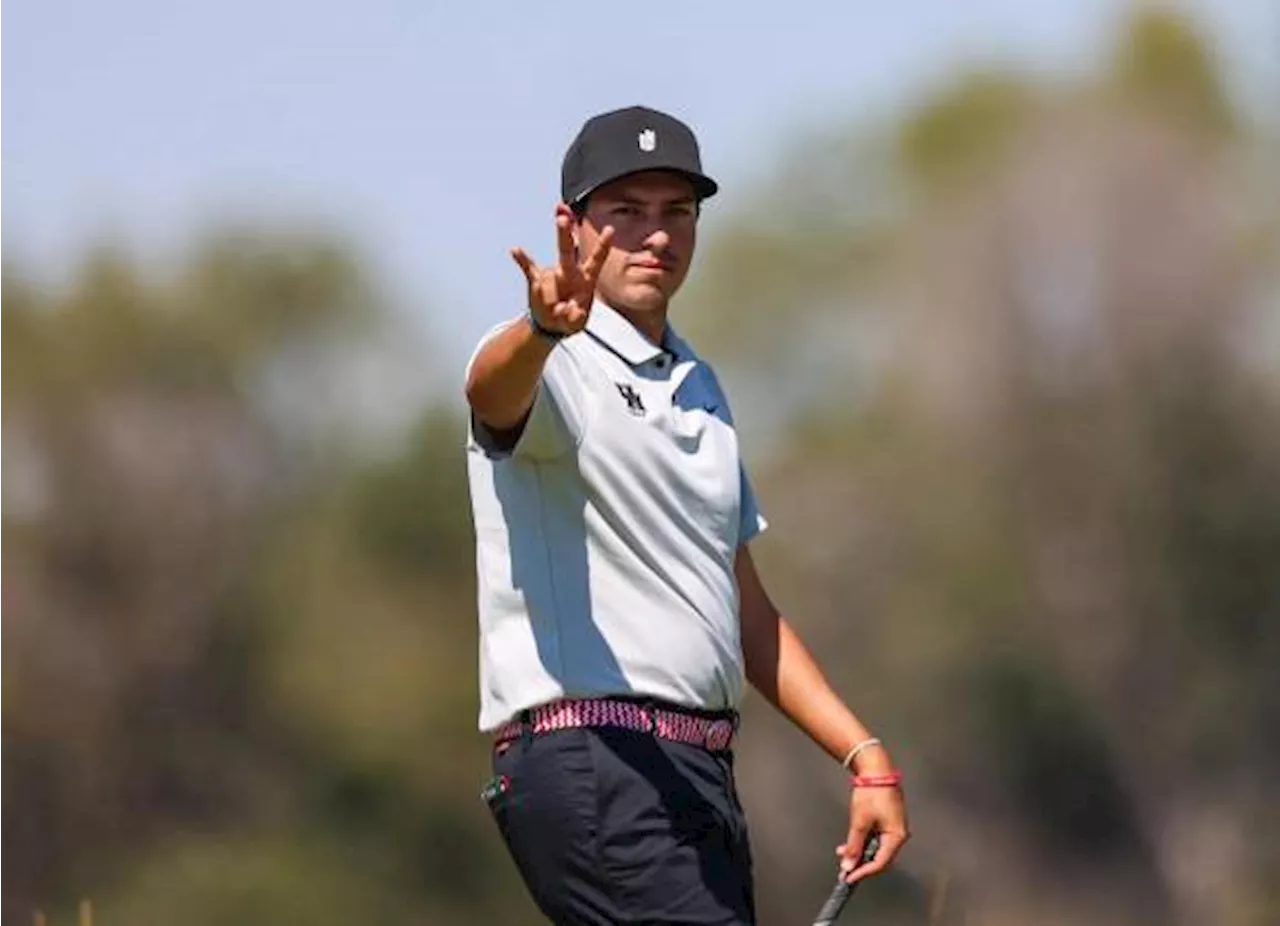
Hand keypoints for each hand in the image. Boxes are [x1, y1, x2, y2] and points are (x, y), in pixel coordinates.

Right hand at [510, 204, 614, 335]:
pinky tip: (515, 250)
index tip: (610, 229)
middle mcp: (569, 272)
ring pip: (547, 283)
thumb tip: (564, 307)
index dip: (603, 246)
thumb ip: (574, 317)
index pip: (596, 260)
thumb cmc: (570, 320)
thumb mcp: (577, 324)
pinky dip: (521, 260)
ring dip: (549, 301)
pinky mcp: (536, 280)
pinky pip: (527, 268)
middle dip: (564, 234)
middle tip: (562, 218)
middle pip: (567, 250)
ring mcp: (551, 274)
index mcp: (586, 279)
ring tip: (554, 312)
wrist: (551, 325)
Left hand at [836, 773, 909, 883]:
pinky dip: (863, 842)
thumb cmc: (872, 792)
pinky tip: (850, 843)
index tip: (849, 877)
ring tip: (843, 852)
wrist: (875, 768)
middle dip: (861, 863)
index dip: (863, 872)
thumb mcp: (859, 822)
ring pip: (876, 847)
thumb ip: (854, 846)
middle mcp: (898, 834)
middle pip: (879, 857)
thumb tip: (849, 865)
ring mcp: (893, 827)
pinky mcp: (887, 821)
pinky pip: (876, 838)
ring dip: (859, 852)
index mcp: (897, 836)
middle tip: (844, 870)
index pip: (880, 862)